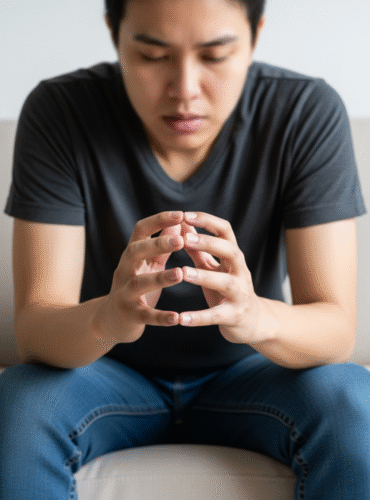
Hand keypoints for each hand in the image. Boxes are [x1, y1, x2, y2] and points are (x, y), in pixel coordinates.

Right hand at [97, 211, 184, 342]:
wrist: (111, 321)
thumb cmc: (136, 287)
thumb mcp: (148, 265)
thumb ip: (162, 246)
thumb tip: (178, 221)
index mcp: (131, 255)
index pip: (140, 230)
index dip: (159, 220)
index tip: (180, 214)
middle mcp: (124, 270)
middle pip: (135, 252)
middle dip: (157, 244)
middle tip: (180, 241)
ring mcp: (124, 294)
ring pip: (138, 283)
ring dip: (160, 278)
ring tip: (180, 274)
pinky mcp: (129, 316)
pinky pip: (145, 316)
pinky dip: (160, 317)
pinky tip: (176, 318)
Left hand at [180, 212, 261, 343]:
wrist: (254, 322)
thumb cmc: (227, 290)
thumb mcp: (213, 267)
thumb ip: (198, 248)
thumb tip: (183, 224)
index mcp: (233, 257)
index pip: (225, 231)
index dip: (207, 221)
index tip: (185, 215)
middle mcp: (240, 272)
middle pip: (230, 251)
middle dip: (209, 243)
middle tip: (185, 239)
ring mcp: (240, 294)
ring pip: (225, 282)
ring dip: (203, 276)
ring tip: (182, 273)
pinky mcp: (234, 316)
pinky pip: (216, 316)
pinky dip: (199, 317)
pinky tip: (181, 319)